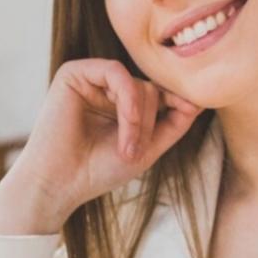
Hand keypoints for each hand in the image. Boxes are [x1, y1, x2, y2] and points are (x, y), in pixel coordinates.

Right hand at [0, 59, 202, 234]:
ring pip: (137, 82)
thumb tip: (199, 98)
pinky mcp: (74, 73)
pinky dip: (128, 100)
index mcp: (119, 105)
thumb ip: (173, 123)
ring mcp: (89, 79)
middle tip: (137, 151)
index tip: (190, 111)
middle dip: (151, 120)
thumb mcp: (147, 149)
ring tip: (128, 148)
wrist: (58, 184)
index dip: (176, 101)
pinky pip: (117, 72)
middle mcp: (104, 89)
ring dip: (140, 117)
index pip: (158, 94)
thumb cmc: (96, 171)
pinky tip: (125, 124)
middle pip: (150, 88)